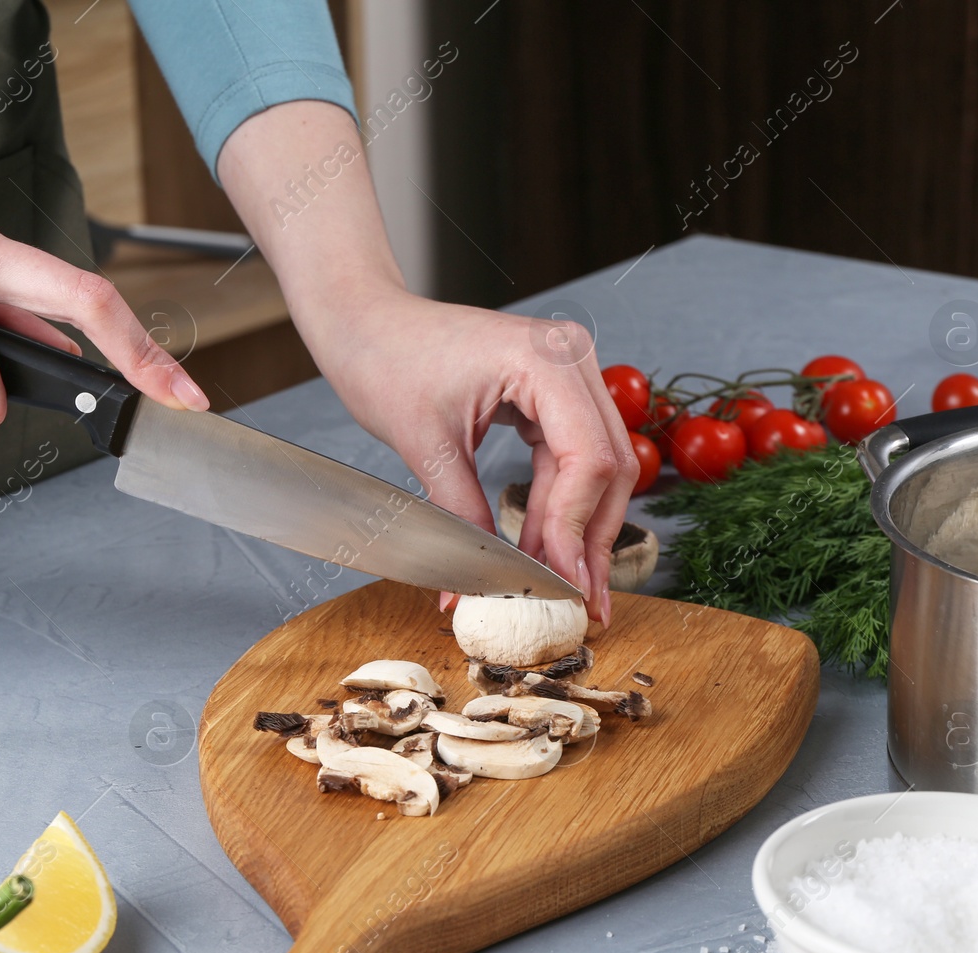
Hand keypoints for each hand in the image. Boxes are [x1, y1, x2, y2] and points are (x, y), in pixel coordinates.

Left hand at [304, 286, 636, 623]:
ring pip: (599, 468)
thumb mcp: (425, 445)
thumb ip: (463, 515)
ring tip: (565, 587)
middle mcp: (571, 359)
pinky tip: (547, 550)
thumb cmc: (387, 360)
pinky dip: (560, 506)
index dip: (576, 530)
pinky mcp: (554, 392)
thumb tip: (478, 585)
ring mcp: (568, 373)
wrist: (368, 324)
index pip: (587, 459)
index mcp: (545, 359)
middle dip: (591, 540)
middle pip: (609, 467)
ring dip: (579, 530)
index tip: (564, 585)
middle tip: (585, 604)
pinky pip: (572, 458)